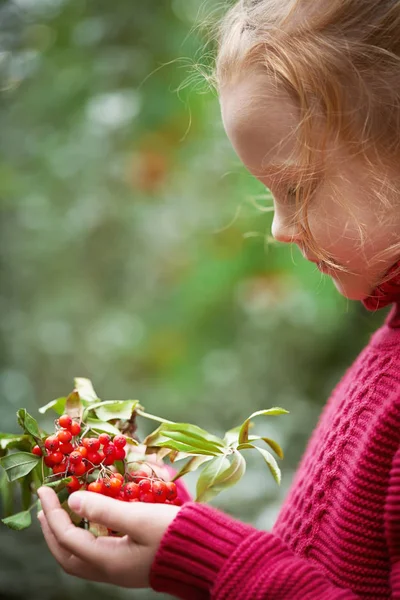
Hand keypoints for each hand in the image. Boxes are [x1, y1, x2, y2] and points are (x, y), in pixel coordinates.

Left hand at [37, 486, 180, 587]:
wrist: (206, 555)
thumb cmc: (174, 534)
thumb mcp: (140, 518)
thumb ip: (105, 509)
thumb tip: (74, 500)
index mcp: (108, 560)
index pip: (67, 536)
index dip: (52, 513)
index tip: (44, 490)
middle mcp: (110, 569)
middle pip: (67, 555)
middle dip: (51, 530)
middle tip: (44, 506)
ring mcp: (120, 569)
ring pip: (80, 558)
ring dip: (65, 535)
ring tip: (62, 512)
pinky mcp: (130, 564)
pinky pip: (96, 555)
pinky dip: (84, 537)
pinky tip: (91, 521)